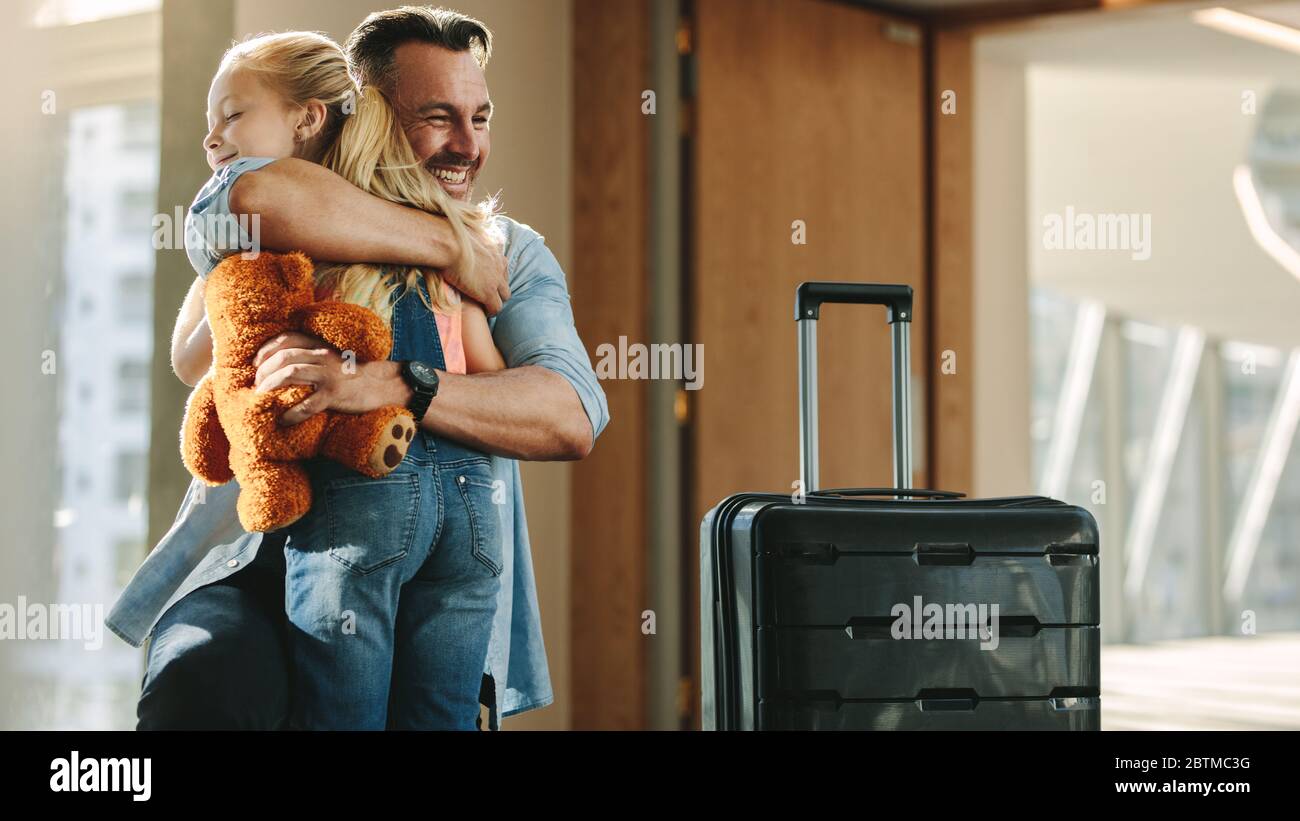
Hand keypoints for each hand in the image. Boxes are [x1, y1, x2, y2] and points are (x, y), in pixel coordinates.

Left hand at [253, 332, 405, 424]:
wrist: (382, 385)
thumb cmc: (353, 375)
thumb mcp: (333, 359)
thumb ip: (312, 357)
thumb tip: (284, 367)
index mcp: (320, 346)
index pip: (287, 339)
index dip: (267, 350)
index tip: (256, 364)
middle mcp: (322, 356)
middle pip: (284, 357)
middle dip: (264, 371)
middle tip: (257, 385)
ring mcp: (328, 375)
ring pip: (290, 373)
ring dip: (270, 385)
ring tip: (262, 398)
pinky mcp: (334, 395)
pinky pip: (306, 404)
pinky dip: (291, 414)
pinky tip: (283, 420)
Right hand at [443, 227, 509, 314]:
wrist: (447, 243)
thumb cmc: (447, 233)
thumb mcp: (462, 228)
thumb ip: (467, 232)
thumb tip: (456, 226)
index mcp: (494, 247)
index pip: (501, 263)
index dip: (494, 272)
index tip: (486, 277)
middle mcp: (499, 263)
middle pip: (506, 280)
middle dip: (499, 287)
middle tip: (487, 293)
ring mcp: (495, 278)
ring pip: (504, 295)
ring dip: (496, 300)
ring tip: (485, 304)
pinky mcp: (488, 292)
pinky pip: (496, 307)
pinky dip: (491, 311)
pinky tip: (483, 312)